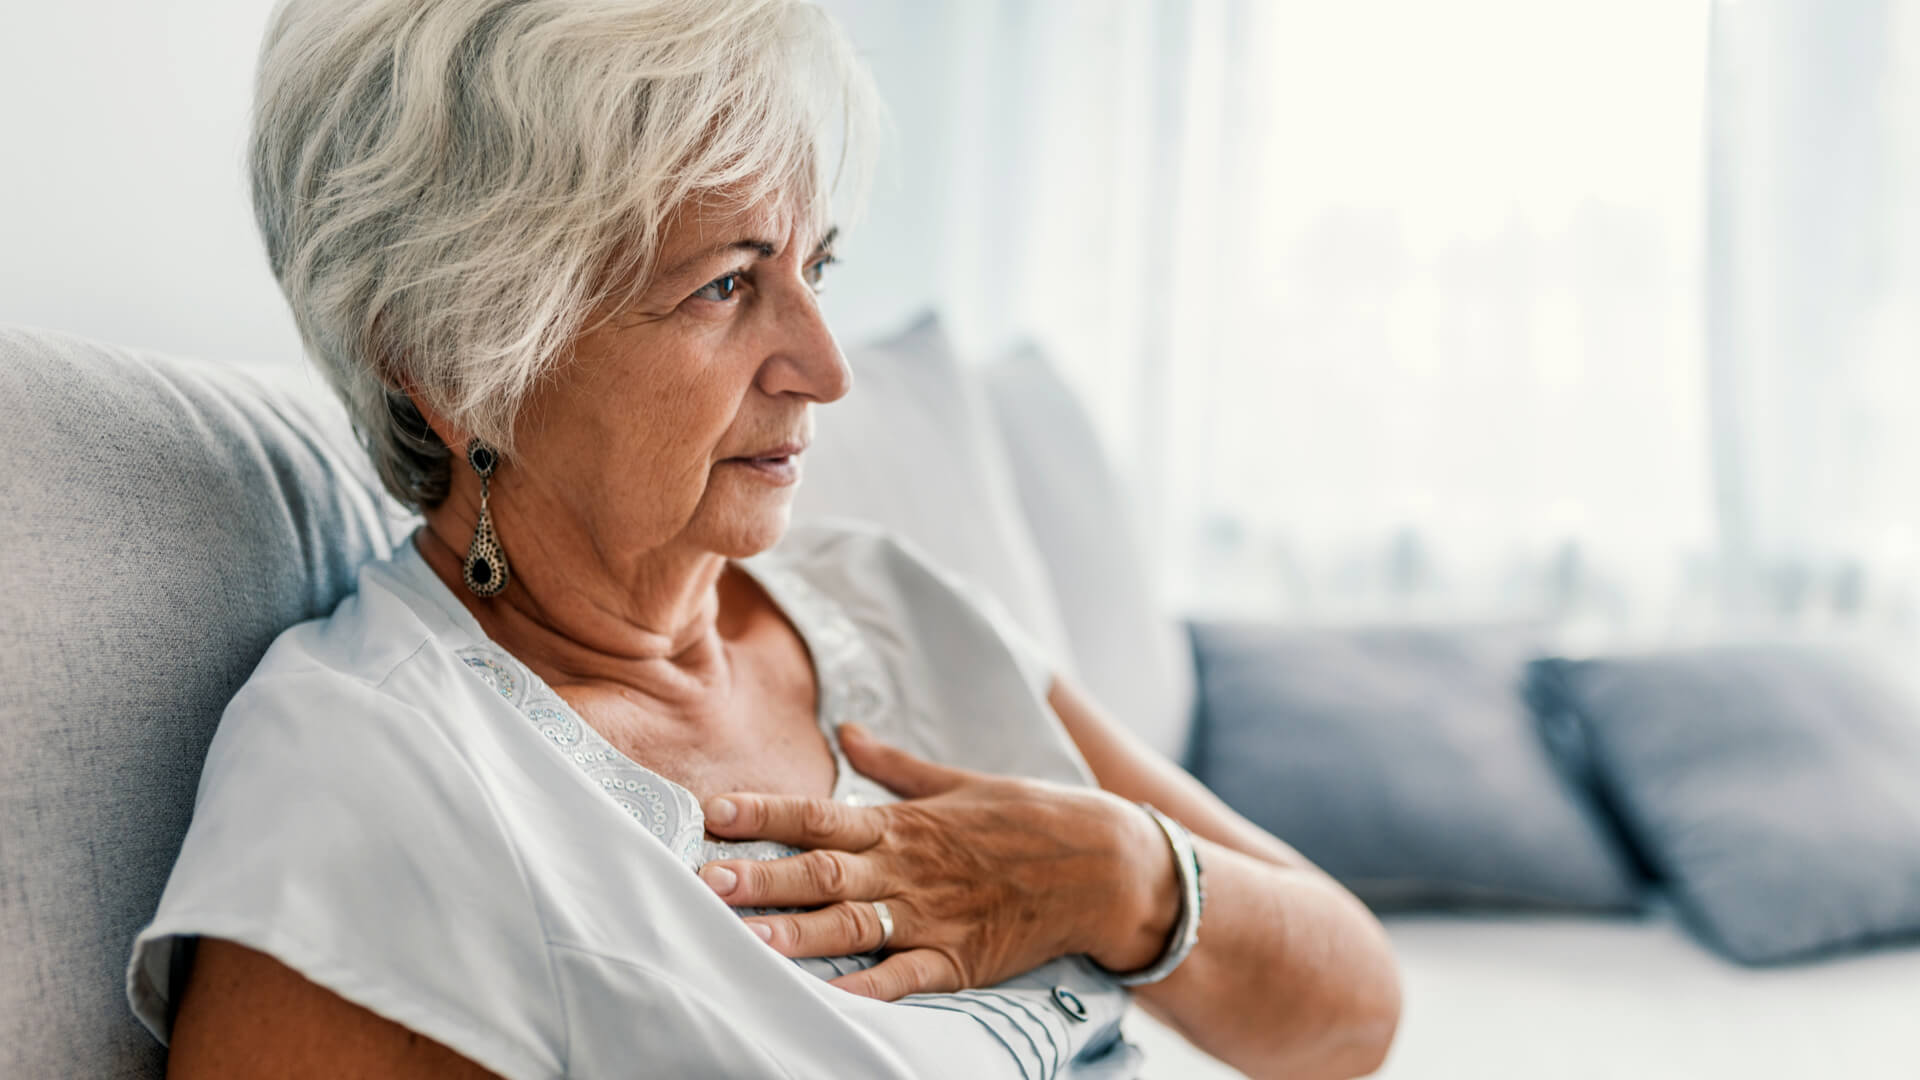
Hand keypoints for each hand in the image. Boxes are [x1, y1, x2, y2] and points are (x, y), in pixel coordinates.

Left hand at [696, 722, 1180, 1000]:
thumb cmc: (1030, 818)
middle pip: (821, 872)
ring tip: (744, 936)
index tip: (713, 812)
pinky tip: (823, 999)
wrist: (1104, 864)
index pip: (819, 813)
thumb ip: (894, 765)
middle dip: (762, 875)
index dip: (764, 813)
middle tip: (706, 879)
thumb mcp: (957, 781)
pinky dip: (865, 990)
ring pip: (852, 925)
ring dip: (795, 932)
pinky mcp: (960, 959)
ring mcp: (932, 916)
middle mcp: (909, 868)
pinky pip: (905, 979)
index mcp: (903, 823)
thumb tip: (847, 728)